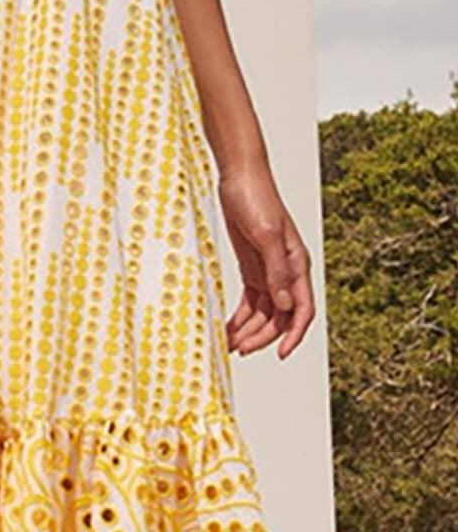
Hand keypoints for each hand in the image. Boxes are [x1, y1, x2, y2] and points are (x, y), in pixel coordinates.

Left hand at [217, 163, 315, 359]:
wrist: (239, 177)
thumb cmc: (256, 198)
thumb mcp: (266, 234)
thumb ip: (276, 270)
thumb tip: (284, 304)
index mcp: (297, 265)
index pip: (302, 310)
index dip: (294, 335)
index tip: (282, 354)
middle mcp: (286, 272)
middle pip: (280, 317)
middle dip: (262, 336)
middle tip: (240, 350)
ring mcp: (269, 271)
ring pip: (264, 313)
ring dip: (249, 330)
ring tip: (229, 344)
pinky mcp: (252, 267)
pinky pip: (250, 301)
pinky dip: (241, 317)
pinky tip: (229, 328)